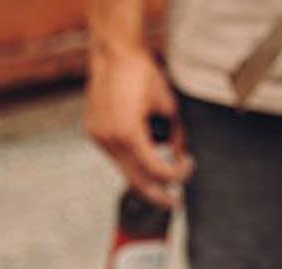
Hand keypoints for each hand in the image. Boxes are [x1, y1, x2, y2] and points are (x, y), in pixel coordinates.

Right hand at [85, 42, 192, 206]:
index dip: (176, 174)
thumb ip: (178, 133)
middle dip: (157, 194)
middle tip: (174, 201)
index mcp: (129, 133)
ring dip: (143, 173)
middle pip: (136, 181)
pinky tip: (141, 148)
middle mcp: (110, 140)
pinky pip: (114, 155)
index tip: (188, 167)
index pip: (156, 170)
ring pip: (124, 169)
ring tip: (161, 171)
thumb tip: (181, 154)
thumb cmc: (141, 73)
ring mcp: (98, 137)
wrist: (113, 54)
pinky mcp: (93, 133)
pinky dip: (130, 157)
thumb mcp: (169, 104)